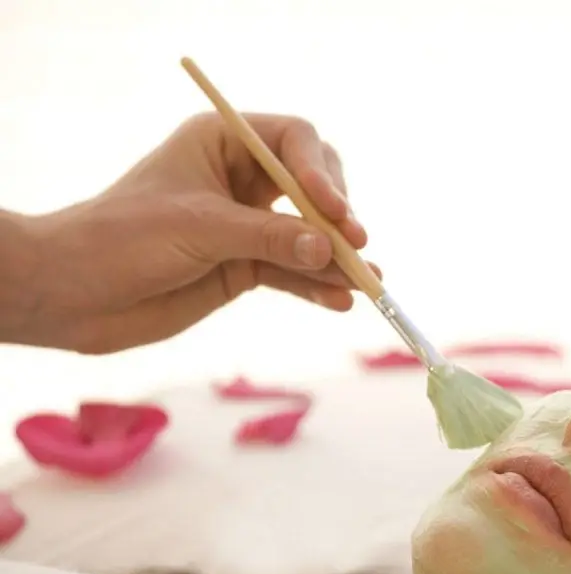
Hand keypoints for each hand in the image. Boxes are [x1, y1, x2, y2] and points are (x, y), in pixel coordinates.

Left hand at [17, 112, 377, 353]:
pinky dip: (317, 286)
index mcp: (223, 143)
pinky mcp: (245, 266)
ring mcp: (246, 225)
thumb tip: (331, 247)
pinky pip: (294, 272)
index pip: (293, 142)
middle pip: (313, 187)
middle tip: (355, 243)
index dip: (321, 172)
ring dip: (337, 258)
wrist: (73, 294)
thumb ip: (268, 237)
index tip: (334, 209)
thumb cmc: (121, 239)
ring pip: (309, 235)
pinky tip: (340, 300)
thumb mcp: (199, 229)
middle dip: (337, 216)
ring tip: (365, 281)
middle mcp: (240, 180)